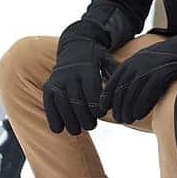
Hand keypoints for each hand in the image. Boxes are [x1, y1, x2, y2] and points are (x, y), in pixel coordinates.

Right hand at [43, 21, 117, 135]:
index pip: (92, 92)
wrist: (75, 46)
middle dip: (84, 117)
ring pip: (63, 105)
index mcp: (87, 68)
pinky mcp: (48, 87)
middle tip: (91, 126)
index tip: (102, 113)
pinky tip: (60, 129)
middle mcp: (70, 74)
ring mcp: (57, 80)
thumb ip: (116, 75)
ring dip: (70, 121)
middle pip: (77, 101)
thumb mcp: (108, 61)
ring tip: (78, 130)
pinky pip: (49, 105)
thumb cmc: (97, 59)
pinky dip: (53, 118)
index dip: (97, 106)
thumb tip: (128, 89)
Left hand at [97, 34, 176, 123]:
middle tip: (120, 119)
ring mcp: (149, 70)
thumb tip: (120, 91)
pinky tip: (140, 115)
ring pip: (132, 95)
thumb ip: (133, 72)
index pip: (111, 83)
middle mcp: (136, 65)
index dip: (106, 99)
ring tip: (128, 119)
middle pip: (121, 92)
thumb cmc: (167, 58)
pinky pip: (147, 95)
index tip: (103, 111)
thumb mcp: (146, 60)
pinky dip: (141, 107)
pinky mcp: (161, 75)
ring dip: (128, 110)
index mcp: (130, 62)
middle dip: (118, 107)